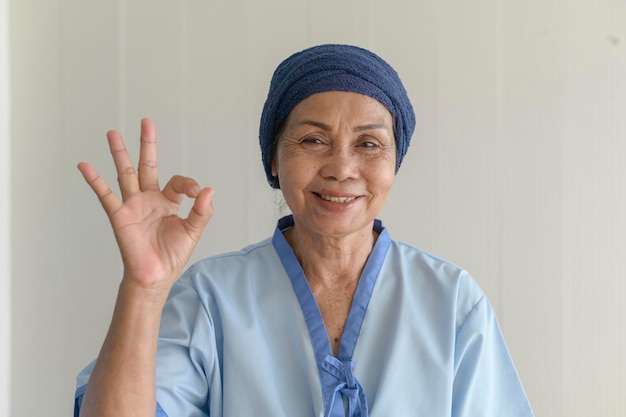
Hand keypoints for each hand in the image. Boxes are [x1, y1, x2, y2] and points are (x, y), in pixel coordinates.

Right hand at [78, 118, 213, 292]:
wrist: (155, 277)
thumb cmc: (172, 256)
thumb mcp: (193, 232)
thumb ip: (202, 211)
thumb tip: (209, 190)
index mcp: (168, 202)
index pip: (177, 182)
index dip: (188, 184)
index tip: (196, 193)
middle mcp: (149, 199)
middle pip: (148, 165)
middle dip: (147, 144)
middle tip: (147, 121)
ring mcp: (133, 205)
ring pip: (125, 173)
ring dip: (120, 153)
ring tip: (113, 132)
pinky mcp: (120, 216)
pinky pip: (106, 195)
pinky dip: (95, 181)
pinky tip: (85, 165)